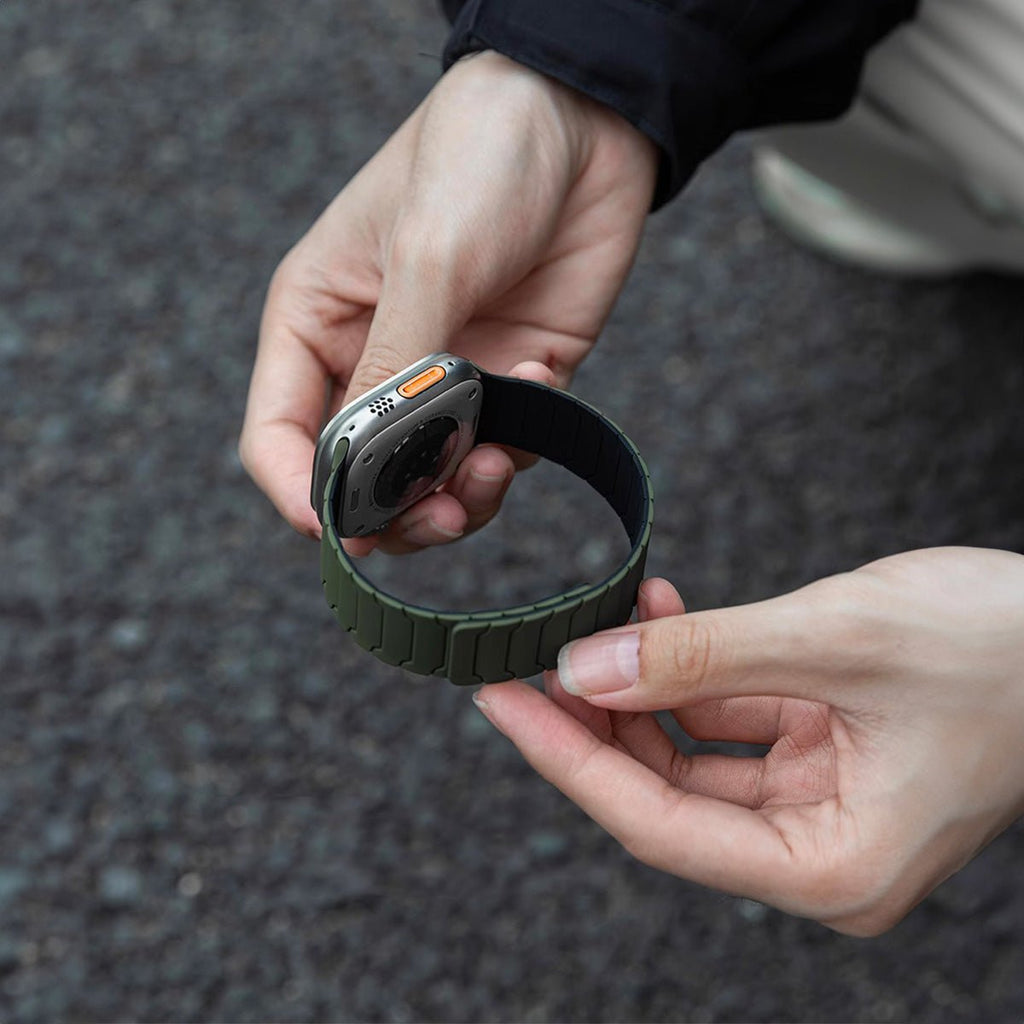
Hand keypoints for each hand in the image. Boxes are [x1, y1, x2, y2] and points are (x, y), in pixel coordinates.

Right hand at [238, 50, 656, 548]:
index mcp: (317, 323)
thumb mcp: (424, 257)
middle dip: (396, 512)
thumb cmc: (480, 158)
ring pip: (433, 483)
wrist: (586, 118)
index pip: (279, 438)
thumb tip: (365, 474)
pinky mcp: (513, 380)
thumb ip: (394, 370)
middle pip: (360, 480)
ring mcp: (446, 377)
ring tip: (490, 465)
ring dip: (461, 497)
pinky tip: (545, 372)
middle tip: (438, 513)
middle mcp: (375, 360)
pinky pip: (506, 449)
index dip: (302, 495)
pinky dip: (523, 443)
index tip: (341, 529)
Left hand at [473, 547, 1023, 934]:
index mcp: (830, 867)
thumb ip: (702, 658)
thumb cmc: (1002, 649)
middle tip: (526, 659)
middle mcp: (816, 848)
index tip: (501, 703)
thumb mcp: (835, 641)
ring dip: (640, 683)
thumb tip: (586, 668)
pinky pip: (726, 715)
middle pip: (662, 794)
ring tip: (603, 616)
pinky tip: (660, 613)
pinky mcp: (818, 748)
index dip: (567, 761)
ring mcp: (815, 798)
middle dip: (593, 721)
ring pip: (687, 753)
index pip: (656, 826)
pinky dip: (687, 667)